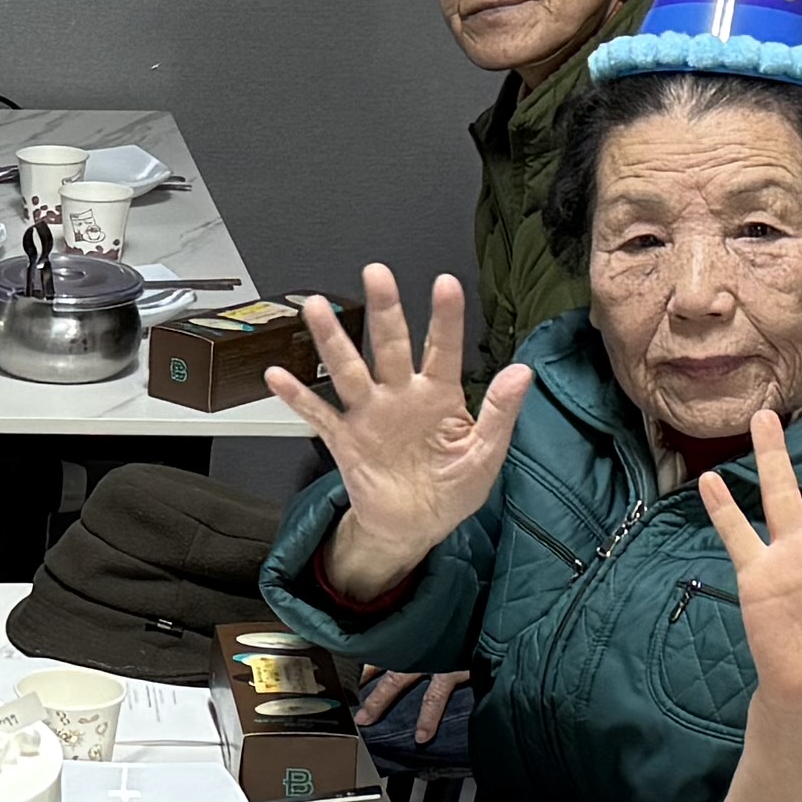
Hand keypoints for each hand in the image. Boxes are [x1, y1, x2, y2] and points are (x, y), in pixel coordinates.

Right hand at [285, 269, 525, 609]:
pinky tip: (278, 376)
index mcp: (439, 396)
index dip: (445, 317)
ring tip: (318, 307)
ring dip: (333, 339)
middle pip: (390, 345)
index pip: (444, 348)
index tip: (446, 284)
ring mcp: (370, 415)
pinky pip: (318, 415)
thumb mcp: (485, 453)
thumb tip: (523, 371)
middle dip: (384, 309)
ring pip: (349, 369)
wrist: (415, 528)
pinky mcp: (346, 440)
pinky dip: (297, 397)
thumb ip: (501, 412)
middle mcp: (401, 396)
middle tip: (376, 274)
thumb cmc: (452, 489)